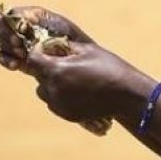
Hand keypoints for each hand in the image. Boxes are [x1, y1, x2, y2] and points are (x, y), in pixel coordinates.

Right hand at [0, 5, 93, 72]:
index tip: (20, 31)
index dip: (9, 20)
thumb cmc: (78, 43)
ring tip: (19, 54)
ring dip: (4, 46)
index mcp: (37, 15)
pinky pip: (5, 56)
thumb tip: (19, 20)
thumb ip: (39, 22)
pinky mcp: (22, 59)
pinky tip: (15, 64)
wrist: (87, 66)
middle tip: (19, 45)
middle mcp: (27, 26)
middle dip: (5, 34)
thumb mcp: (61, 29)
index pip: (10, 12)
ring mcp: (24, 42)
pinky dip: (5, 59)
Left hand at [27, 41, 151, 123]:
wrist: (126, 95)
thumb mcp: (89, 50)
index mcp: (57, 70)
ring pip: (44, 92)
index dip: (38, 52)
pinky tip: (79, 91)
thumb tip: (54, 44)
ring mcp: (59, 104)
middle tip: (65, 64)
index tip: (47, 50)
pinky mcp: (66, 115)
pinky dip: (61, 97)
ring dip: (52, 84)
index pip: (33, 60)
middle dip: (47, 68)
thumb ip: (67, 47)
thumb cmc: (110, 68)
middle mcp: (53, 89)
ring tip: (72, 79)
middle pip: (38, 77)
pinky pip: (55, 103)